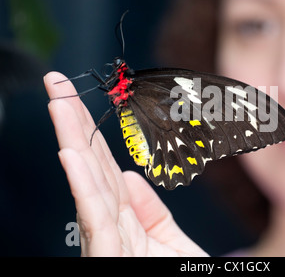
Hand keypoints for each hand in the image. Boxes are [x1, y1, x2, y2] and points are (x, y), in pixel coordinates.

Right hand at [44, 72, 207, 256]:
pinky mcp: (108, 256)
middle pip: (91, 165)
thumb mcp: (172, 243)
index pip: (106, 166)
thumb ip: (153, 210)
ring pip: (87, 183)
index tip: (79, 102)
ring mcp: (106, 241)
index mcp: (127, 219)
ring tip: (58, 103)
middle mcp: (111, 225)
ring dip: (72, 140)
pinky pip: (96, 216)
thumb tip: (132, 177)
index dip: (92, 133)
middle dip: (73, 123)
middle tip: (56, 84)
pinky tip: (72, 155)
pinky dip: (83, 184)